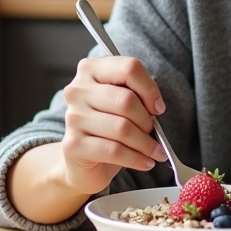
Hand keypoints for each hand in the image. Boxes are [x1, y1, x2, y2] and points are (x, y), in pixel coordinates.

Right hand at [56, 55, 168, 194]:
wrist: (81, 161)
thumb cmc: (107, 127)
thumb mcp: (122, 104)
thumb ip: (137, 96)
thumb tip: (157, 107)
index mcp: (91, 70)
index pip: (128, 68)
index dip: (149, 89)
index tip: (158, 107)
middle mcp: (77, 90)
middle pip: (126, 100)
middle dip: (147, 121)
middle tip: (154, 133)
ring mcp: (73, 117)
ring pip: (122, 128)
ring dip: (145, 143)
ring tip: (155, 151)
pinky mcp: (73, 145)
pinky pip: (114, 150)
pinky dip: (136, 158)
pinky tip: (146, 162)